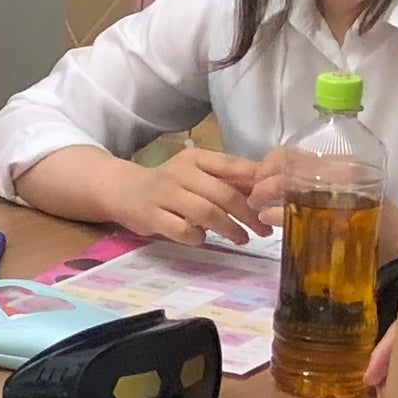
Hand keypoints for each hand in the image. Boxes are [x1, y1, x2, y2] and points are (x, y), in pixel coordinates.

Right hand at [125, 144, 270, 245]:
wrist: (125, 190)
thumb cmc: (171, 185)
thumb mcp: (198, 174)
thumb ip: (228, 180)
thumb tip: (267, 190)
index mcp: (196, 158)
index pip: (232, 166)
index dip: (256, 183)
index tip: (273, 201)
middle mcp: (180, 172)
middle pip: (223, 193)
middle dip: (248, 214)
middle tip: (263, 230)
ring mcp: (164, 194)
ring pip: (205, 212)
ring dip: (229, 228)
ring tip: (242, 239)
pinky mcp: (151, 215)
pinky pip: (182, 230)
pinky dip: (197, 237)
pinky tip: (202, 239)